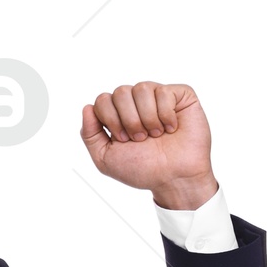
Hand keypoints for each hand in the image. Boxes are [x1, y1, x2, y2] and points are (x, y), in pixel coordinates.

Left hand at [80, 81, 217, 209]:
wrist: (173, 177)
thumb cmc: (142, 169)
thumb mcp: (106, 159)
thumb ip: (90, 135)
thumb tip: (87, 107)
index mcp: (118, 115)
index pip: (102, 100)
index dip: (111, 120)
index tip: (123, 140)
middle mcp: (136, 103)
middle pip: (120, 92)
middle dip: (129, 120)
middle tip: (140, 139)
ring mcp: (157, 97)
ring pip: (141, 89)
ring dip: (147, 118)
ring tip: (156, 134)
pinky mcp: (179, 95)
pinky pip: (164, 92)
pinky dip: (165, 115)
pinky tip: (171, 128)